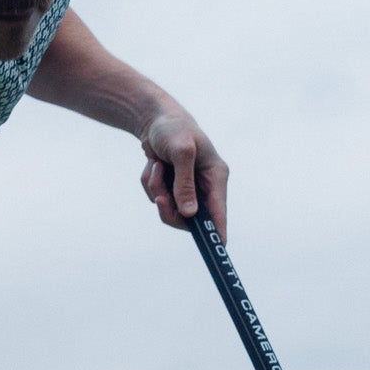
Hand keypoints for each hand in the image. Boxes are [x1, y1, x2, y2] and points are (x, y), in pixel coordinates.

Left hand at [139, 103, 228, 240]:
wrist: (153, 119)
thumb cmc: (172, 129)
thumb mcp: (181, 152)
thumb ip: (185, 183)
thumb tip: (190, 214)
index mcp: (216, 176)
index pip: (219, 212)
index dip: (218, 232)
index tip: (218, 250)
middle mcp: (204, 186)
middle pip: (190, 219)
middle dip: (169, 207)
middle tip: (158, 196)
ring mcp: (188, 189)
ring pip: (170, 210)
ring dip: (156, 191)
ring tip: (155, 167)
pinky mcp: (173, 188)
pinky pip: (158, 200)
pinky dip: (150, 185)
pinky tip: (154, 165)